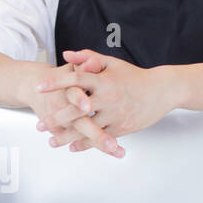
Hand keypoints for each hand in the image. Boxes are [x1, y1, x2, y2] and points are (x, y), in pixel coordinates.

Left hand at [36, 50, 180, 152]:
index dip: (56, 83)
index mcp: (103, 79)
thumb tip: (66, 55)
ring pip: (86, 128)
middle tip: (40, 124)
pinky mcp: (122, 128)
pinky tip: (72, 147)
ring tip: (51, 141)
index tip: (39, 88)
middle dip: (56, 118)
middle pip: (76, 109)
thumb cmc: (134, 76)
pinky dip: (85, 144)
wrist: (162, 90)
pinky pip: (100, 138)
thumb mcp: (112, 63)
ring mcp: (115, 114)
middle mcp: (108, 97)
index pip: (75, 80)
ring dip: (67, 136)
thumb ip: (88, 58)